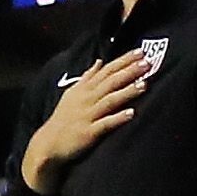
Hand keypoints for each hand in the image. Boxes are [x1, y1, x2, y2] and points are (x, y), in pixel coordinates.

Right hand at [20, 52, 151, 193]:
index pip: (106, 71)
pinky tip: (132, 113)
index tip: (140, 51)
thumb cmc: (64, 118)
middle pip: (110, 82)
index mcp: (84, 89)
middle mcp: (87, 99)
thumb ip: (88, 77)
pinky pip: (105, 124)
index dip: (123, 61)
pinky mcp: (88, 132)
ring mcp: (88, 115)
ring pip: (109, 100)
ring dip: (127, 92)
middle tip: (148, 62)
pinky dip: (117, 118)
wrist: (48, 144)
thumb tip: (99, 61)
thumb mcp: (73, 93)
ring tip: (144, 84)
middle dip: (129, 71)